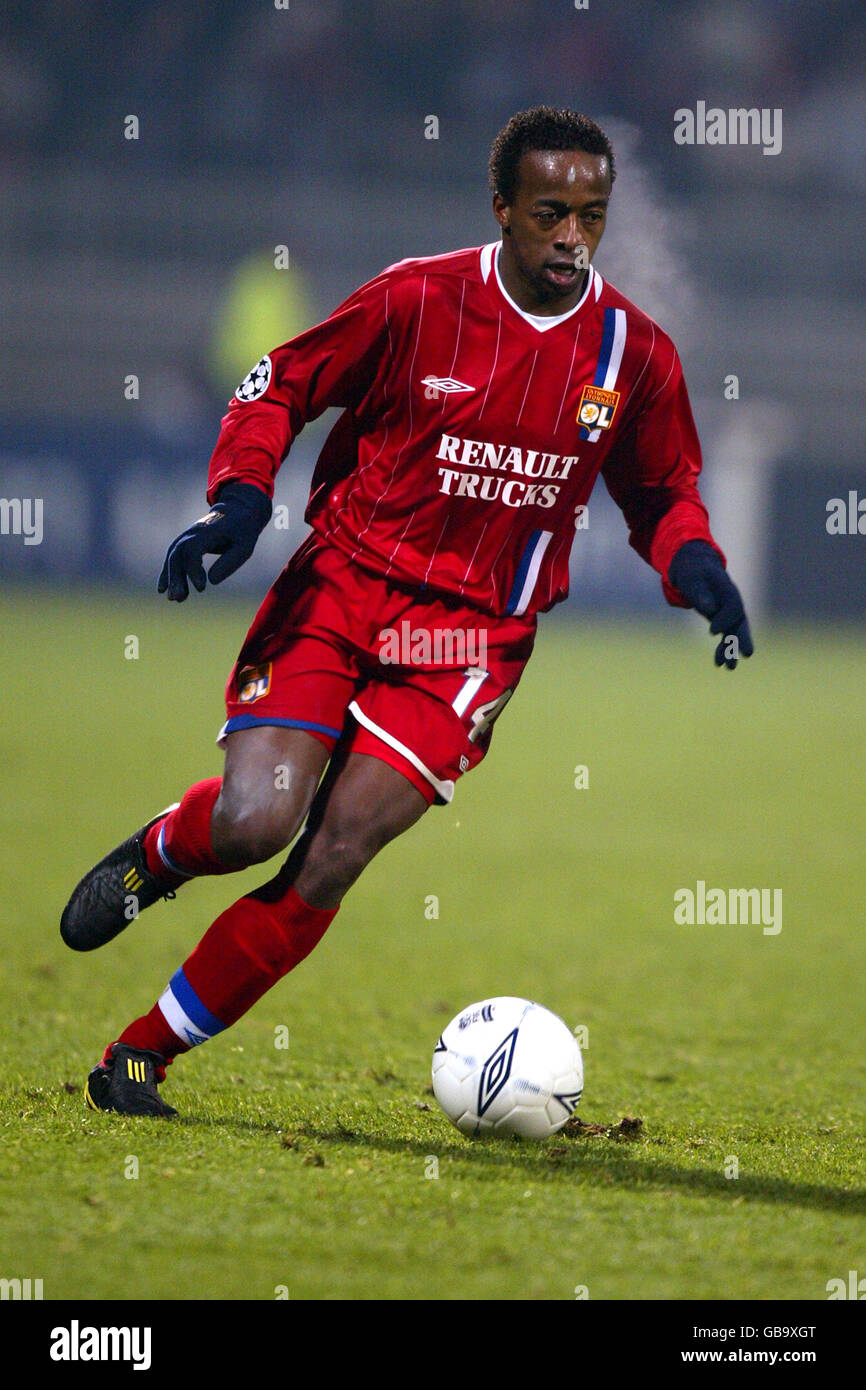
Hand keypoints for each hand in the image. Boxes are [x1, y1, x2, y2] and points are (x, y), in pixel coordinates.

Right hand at [157, 482, 271, 600]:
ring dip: (171, 578)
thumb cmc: (242, 531)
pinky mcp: (185, 542)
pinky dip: (167, 573)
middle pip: (178, 554)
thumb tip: (212, 580)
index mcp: (207, 532)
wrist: (236, 512)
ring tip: (174, 599)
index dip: (194, 570)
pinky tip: (162, 590)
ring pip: (173, 557)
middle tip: (179, 598)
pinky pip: (172, 558)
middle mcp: (192, 533)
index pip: (193, 551)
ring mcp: (186, 537)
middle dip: (176, 577)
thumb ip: (230, 562)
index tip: (201, 589)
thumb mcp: (244, 546)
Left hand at [668, 540, 753, 669]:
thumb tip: (709, 608)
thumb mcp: (692, 578)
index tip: (711, 633)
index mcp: (728, 590)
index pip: (733, 606)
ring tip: (729, 667)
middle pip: (741, 622)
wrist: (695, 568)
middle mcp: (732, 602)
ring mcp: (729, 612)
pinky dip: (723, 649)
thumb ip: (700, 592)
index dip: (725, 619)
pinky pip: (726, 636)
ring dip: (731, 650)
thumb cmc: (692, 572)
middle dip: (742, 638)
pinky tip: (719, 663)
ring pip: (734, 633)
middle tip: (747, 653)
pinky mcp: (723, 620)